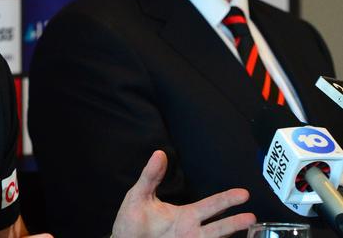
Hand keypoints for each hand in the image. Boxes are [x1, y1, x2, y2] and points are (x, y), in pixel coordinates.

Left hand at [111, 150, 255, 237]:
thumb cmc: (131, 220)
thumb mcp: (139, 195)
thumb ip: (151, 176)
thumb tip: (159, 154)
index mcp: (185, 215)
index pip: (210, 206)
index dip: (226, 200)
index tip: (243, 193)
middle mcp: (191, 230)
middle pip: (218, 226)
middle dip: (234, 221)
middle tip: (253, 214)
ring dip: (229, 233)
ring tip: (248, 225)